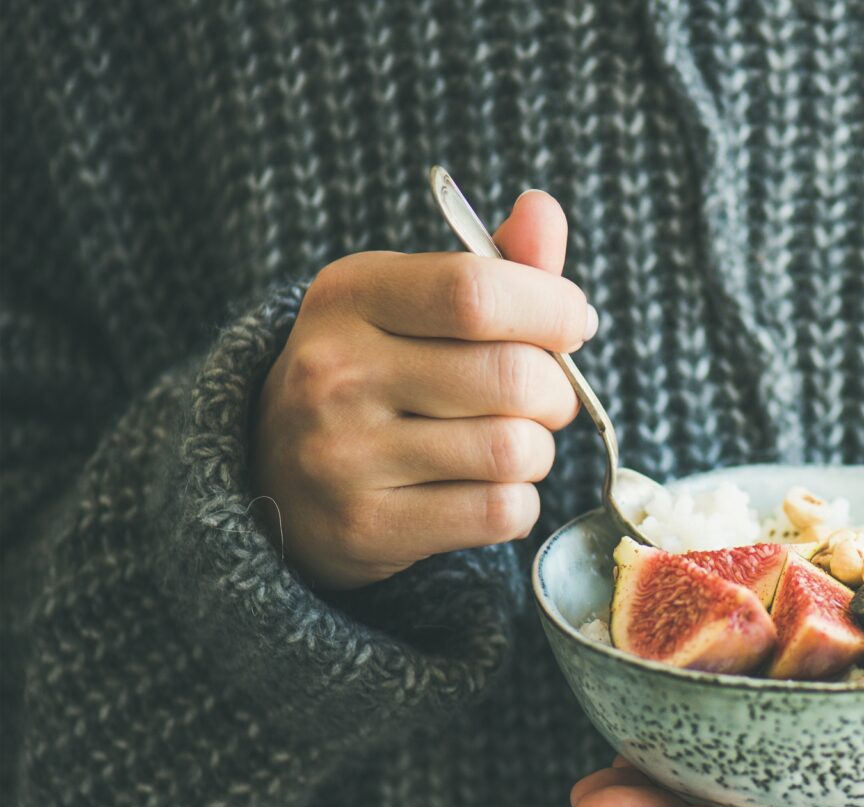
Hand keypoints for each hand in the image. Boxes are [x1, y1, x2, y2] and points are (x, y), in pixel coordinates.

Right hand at [254, 191, 595, 588]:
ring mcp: (343, 454)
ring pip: (514, 450)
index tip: (571, 323)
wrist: (276, 476)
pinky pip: (499, 512)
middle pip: (513, 377)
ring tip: (509, 444)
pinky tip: (484, 490)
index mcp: (351, 294)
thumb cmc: (376, 374)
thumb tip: (546, 209)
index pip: (477, 292)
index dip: (552, 309)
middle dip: (556, 392)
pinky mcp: (365, 524)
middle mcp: (335, 370)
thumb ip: (494, 263)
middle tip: (543, 399)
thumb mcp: (412, 304)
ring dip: (538, 452)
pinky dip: (516, 504)